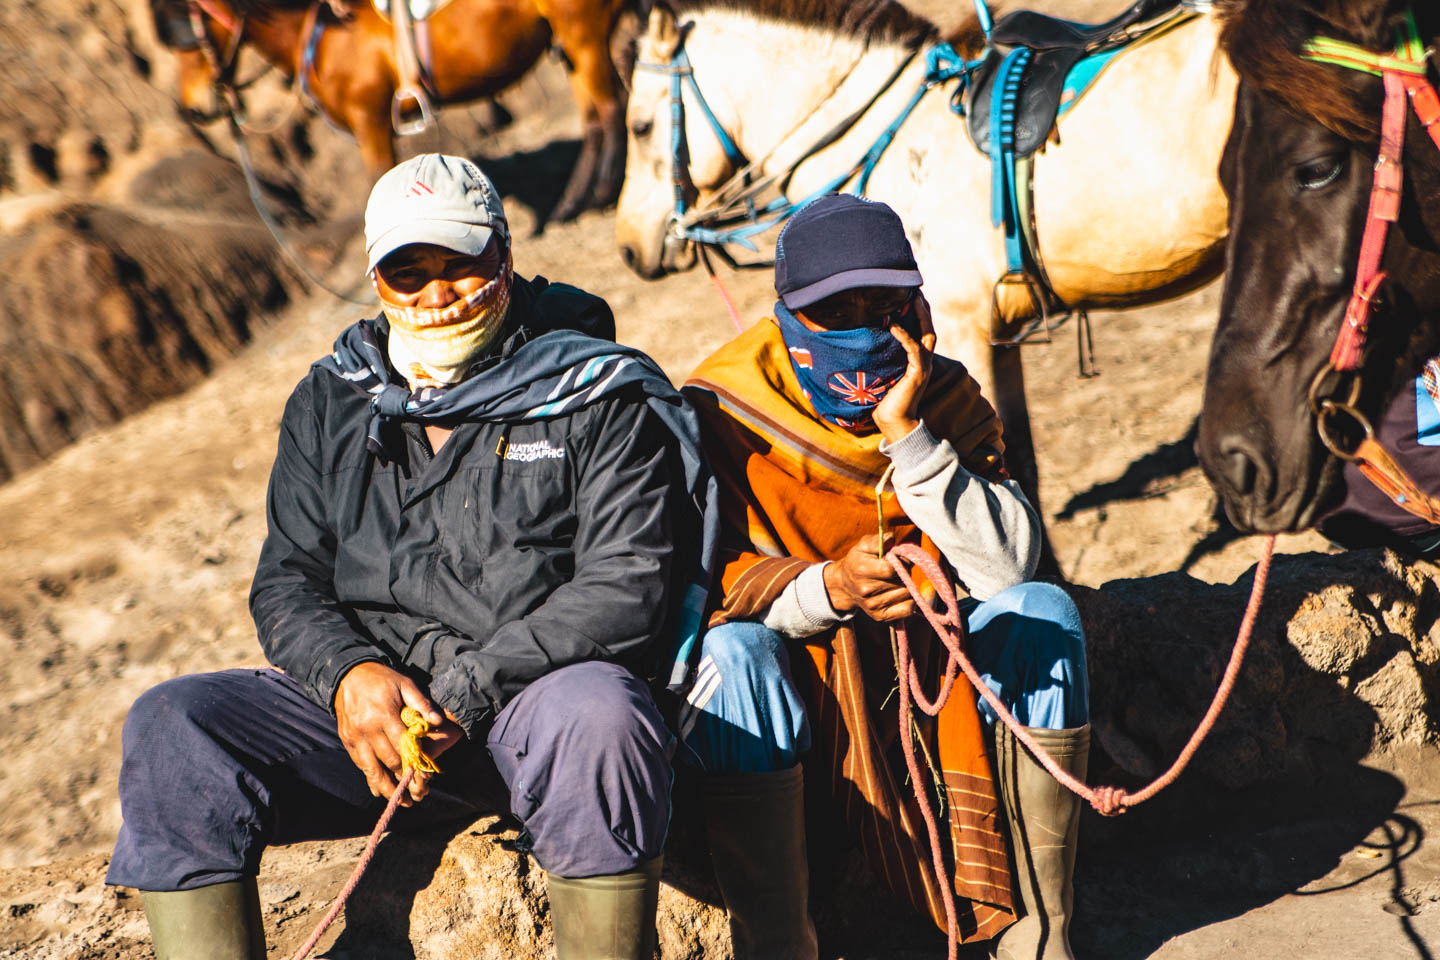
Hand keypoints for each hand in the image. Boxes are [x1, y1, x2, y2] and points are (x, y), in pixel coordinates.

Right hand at [334, 662, 462, 805]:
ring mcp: (355, 737)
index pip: (402, 745)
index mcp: (384, 714)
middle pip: (388, 761)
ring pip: (371, 769)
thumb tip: (438, 721)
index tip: (425, 775)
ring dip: (386, 788)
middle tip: (417, 794)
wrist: (348, 674)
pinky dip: (370, 778)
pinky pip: (359, 764)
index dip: (414, 761)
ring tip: (400, 802)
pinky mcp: (347, 740)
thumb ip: (421, 703)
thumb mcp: (404, 683)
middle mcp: (368, 729)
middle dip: (403, 779)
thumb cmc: (381, 679)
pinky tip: (379, 790)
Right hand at [822, 534, 915, 622]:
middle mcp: (867, 590)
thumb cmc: (857, 562)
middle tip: (899, 570)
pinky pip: (907, 610)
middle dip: (905, 573)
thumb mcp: (863, 546)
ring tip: (897, 581)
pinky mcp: (880, 616)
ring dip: (907, 586)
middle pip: (901, 582)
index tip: (898, 559)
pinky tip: (901, 593)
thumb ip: (877, 541)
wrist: (844, 586)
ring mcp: (873, 605)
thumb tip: (891, 539)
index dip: (901, 562)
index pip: (892, 569)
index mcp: (862, 570)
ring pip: (907, 594)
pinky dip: (909, 601)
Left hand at [872, 293, 936, 444]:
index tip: (910, 295)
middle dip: (924, 309)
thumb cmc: (882, 400)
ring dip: (921, 316)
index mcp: (916, 360)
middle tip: (915, 291)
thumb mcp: (880, 372)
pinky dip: (905, 337)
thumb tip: (857, 341)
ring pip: (928, 335)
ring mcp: (923, 367)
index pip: (922, 331)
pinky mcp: (918, 373)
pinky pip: (914, 350)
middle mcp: (924, 361)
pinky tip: (894, 326)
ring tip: (912, 300)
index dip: (919, 313)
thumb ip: (879, 357)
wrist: (892, 422)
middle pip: (929, 328)